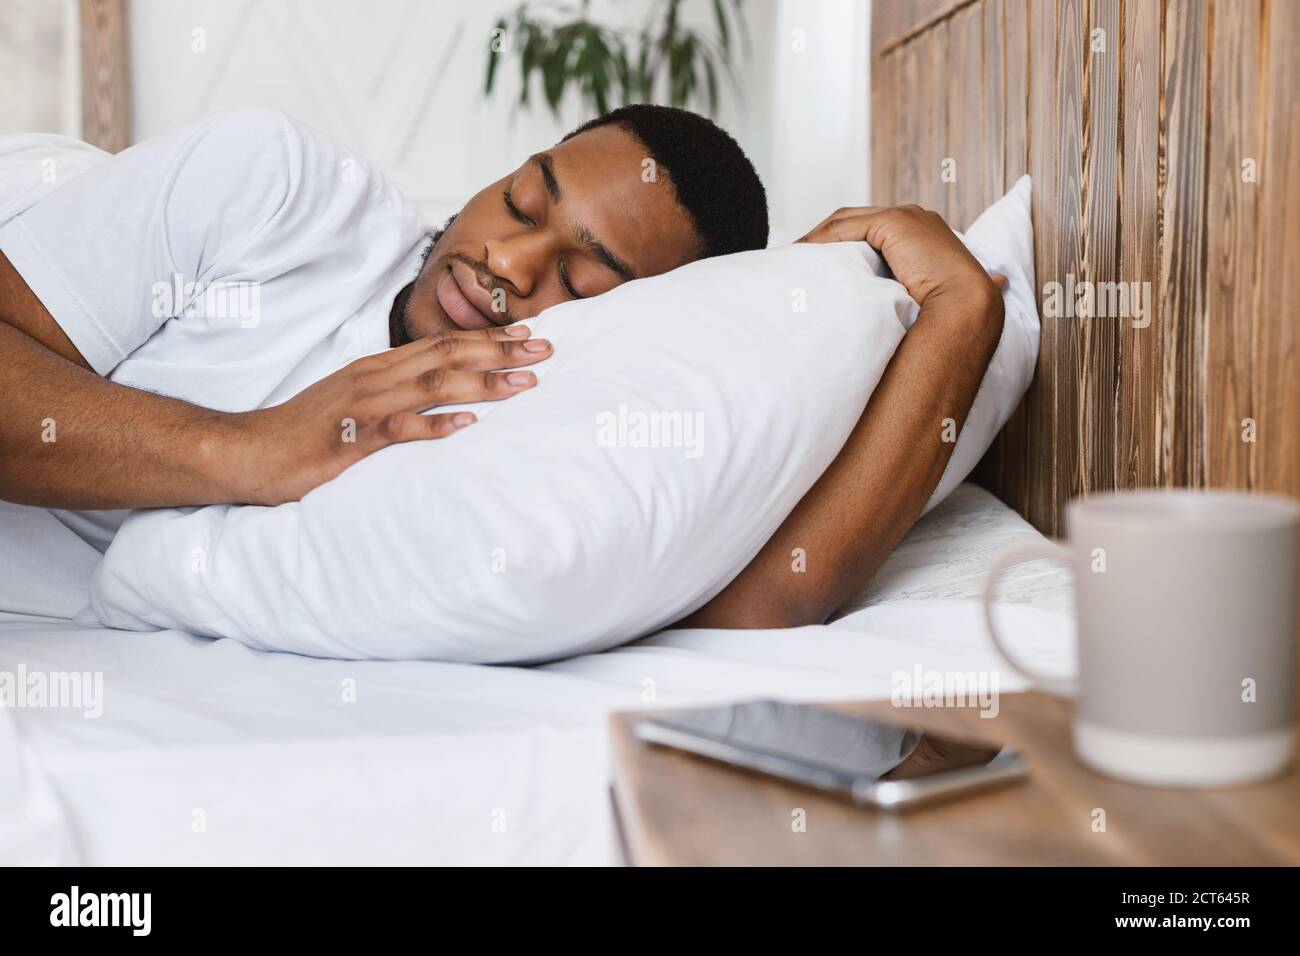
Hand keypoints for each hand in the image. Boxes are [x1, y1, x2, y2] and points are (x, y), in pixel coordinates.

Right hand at [228, 325, 550, 504]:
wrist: (247, 451)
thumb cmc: (305, 433)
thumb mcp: (356, 404)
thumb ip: (396, 394)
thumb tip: (441, 395)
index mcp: (378, 368)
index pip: (442, 343)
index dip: (487, 337)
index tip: (528, 333)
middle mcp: (375, 378)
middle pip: (448, 355)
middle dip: (500, 351)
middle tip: (546, 350)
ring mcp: (363, 406)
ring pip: (433, 385)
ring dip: (482, 382)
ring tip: (524, 383)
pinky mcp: (351, 439)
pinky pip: (399, 428)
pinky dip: (435, 424)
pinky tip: (468, 425)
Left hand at [797, 204, 1005, 308]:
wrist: (967, 313)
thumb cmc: (944, 317)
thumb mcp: (913, 299)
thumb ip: (900, 292)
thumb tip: (892, 313)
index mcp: (923, 234)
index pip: (869, 230)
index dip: (838, 246)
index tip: (814, 268)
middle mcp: (916, 218)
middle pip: (853, 222)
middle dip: (821, 241)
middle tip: (793, 264)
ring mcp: (907, 216)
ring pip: (846, 222)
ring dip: (815, 241)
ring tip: (791, 263)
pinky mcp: (895, 222)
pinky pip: (846, 227)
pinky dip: (821, 242)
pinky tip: (802, 258)